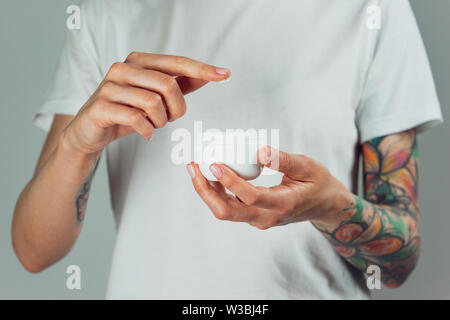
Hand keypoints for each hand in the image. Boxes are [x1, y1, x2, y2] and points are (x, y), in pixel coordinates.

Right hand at [60, 52, 230, 154]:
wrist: (89, 131)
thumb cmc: (126, 110)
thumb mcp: (154, 96)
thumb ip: (179, 84)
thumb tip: (208, 74)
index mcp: (139, 61)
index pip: (177, 63)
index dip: (202, 69)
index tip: (225, 74)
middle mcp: (123, 68)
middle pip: (167, 85)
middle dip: (177, 108)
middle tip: (170, 118)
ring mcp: (110, 86)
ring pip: (153, 103)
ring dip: (161, 121)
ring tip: (155, 125)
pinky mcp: (101, 107)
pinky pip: (137, 119)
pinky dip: (148, 131)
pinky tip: (146, 134)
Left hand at [187, 146, 351, 229]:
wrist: (325, 205)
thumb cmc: (318, 183)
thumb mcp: (308, 167)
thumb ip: (284, 160)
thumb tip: (260, 151)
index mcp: (283, 204)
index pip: (250, 196)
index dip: (230, 181)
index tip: (214, 164)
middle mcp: (267, 217)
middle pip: (227, 211)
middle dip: (205, 190)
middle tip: (193, 166)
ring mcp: (259, 219)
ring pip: (225, 211)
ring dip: (207, 191)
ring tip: (196, 168)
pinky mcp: (254, 216)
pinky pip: (230, 207)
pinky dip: (216, 192)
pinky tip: (210, 174)